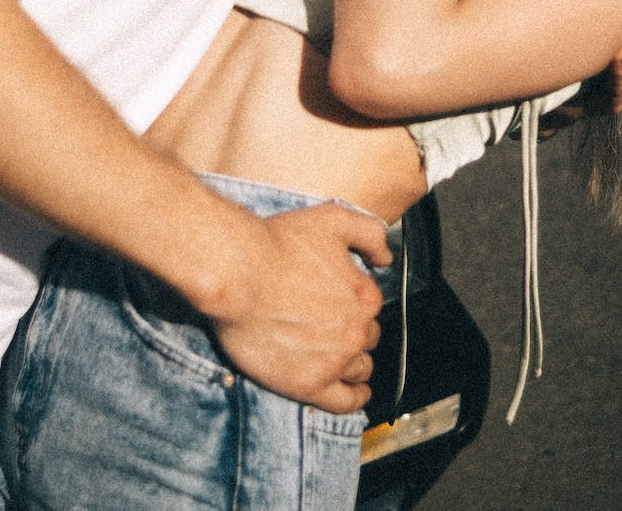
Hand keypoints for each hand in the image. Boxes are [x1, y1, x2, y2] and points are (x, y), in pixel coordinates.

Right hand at [212, 202, 391, 413]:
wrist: (236, 273)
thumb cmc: (276, 244)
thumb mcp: (333, 219)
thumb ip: (369, 234)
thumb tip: (385, 257)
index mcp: (364, 295)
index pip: (371, 307)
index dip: (354, 302)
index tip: (337, 300)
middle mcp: (355, 331)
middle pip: (367, 338)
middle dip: (354, 331)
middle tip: (330, 325)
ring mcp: (334, 361)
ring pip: (359, 369)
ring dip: (353, 363)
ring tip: (337, 358)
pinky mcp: (308, 385)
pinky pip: (345, 402)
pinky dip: (353, 397)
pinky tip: (352, 391)